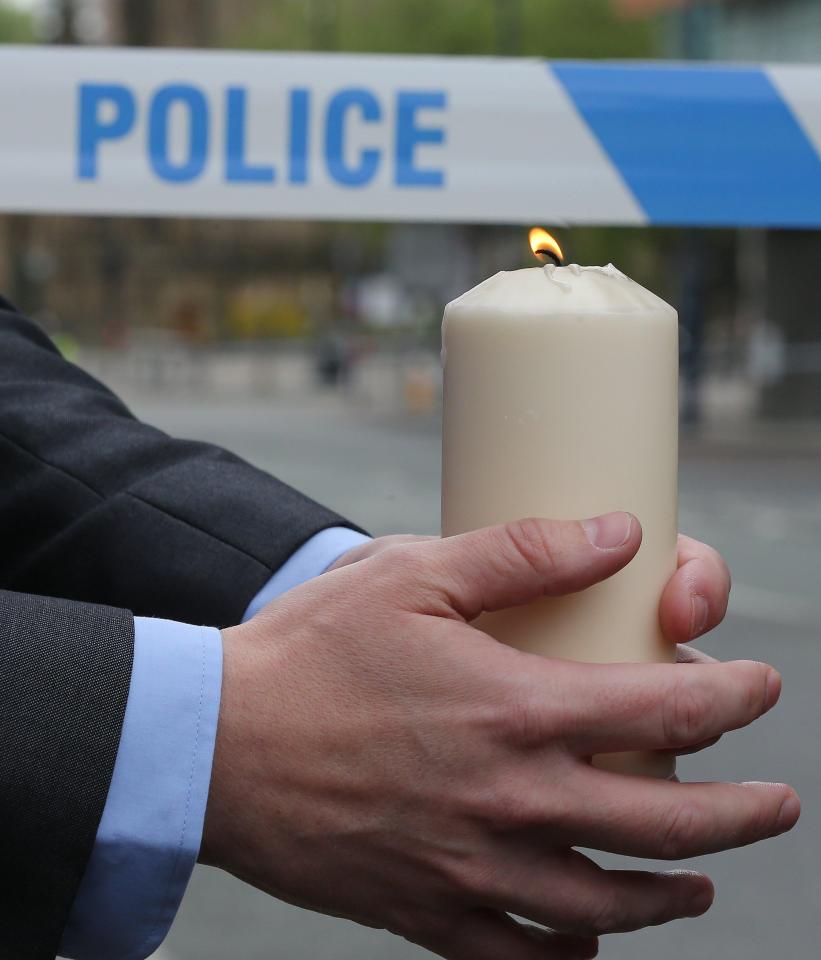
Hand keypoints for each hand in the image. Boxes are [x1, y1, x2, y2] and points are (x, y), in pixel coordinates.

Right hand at [202, 515, 797, 959]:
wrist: (212, 746)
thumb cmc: (309, 652)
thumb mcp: (413, 573)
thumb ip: (524, 551)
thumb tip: (620, 534)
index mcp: (516, 711)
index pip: (667, 713)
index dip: (732, 699)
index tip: (760, 689)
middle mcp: (510, 801)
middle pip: (666, 826)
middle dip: (741, 814)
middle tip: (776, 804)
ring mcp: (471, 869)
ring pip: (608, 906)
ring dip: (673, 896)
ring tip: (704, 885)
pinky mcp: (424, 911)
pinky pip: (522, 958)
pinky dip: (573, 952)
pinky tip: (590, 936)